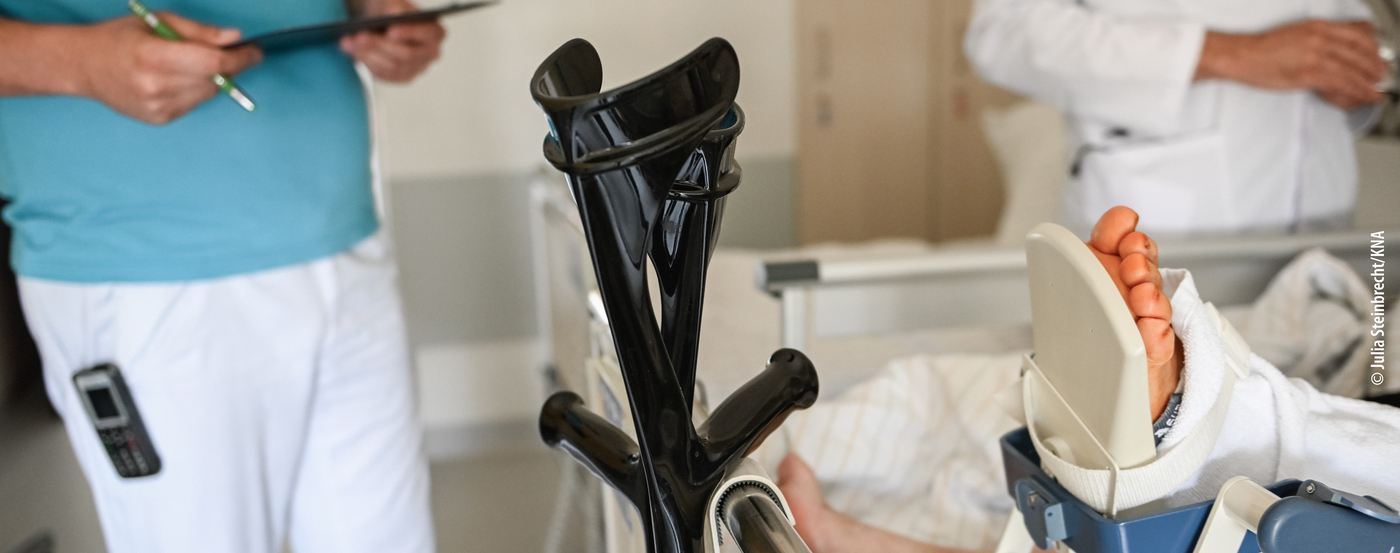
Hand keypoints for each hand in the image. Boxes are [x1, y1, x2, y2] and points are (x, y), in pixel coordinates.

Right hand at [79, 13, 261, 124]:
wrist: (84, 66)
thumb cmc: (121, 38)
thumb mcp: (158, 21)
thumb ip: (199, 32)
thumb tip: (235, 38)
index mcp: (153, 55)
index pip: (212, 63)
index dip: (240, 58)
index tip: (255, 50)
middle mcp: (155, 85)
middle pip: (215, 80)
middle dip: (232, 66)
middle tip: (234, 53)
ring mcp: (157, 106)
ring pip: (208, 93)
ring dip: (213, 79)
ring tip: (192, 63)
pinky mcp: (159, 118)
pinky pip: (194, 103)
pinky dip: (195, 90)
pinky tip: (176, 78)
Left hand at [341, 0, 444, 82]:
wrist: (378, 22)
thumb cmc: (389, 10)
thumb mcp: (391, 2)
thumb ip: (395, 6)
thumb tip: (393, 15)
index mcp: (435, 31)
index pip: (427, 34)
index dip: (410, 33)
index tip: (390, 31)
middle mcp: (431, 53)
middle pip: (407, 54)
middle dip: (381, 45)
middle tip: (360, 36)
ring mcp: (417, 68)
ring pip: (393, 67)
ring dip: (368, 54)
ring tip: (349, 41)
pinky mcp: (402, 77)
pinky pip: (384, 75)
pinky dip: (366, 62)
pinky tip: (353, 50)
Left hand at [1088, 207, 1181, 420]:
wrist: (1104, 373)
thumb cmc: (1099, 321)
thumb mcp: (1092, 274)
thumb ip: (1106, 243)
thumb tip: (1125, 216)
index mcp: (1120, 271)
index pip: (1134, 245)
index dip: (1129, 239)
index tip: (1124, 239)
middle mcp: (1137, 292)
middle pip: (1147, 271)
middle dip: (1141, 265)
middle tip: (1132, 268)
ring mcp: (1147, 323)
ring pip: (1156, 305)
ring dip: (1150, 297)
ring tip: (1142, 299)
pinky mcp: (1152, 354)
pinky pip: (1158, 344)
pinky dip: (1155, 337)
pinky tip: (1149, 331)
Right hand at [1196, 20, 1387, 109]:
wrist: (1240, 56)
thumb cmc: (1261, 50)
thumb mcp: (1295, 36)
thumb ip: (1317, 40)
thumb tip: (1334, 52)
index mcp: (1317, 26)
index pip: (1357, 35)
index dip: (1373, 49)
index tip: (1378, 59)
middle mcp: (1320, 37)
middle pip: (1360, 52)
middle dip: (1375, 67)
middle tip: (1382, 77)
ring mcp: (1315, 54)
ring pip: (1353, 69)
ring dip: (1369, 82)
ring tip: (1376, 91)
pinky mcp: (1308, 72)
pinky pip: (1341, 82)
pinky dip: (1357, 90)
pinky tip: (1364, 96)